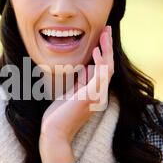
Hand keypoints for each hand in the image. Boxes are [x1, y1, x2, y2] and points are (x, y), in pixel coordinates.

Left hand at [40, 25, 113, 143]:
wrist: (54, 133)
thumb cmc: (59, 116)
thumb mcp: (71, 93)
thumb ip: (80, 82)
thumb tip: (87, 67)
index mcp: (94, 92)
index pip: (103, 69)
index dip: (104, 52)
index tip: (102, 37)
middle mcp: (98, 94)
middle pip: (108, 65)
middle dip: (107, 46)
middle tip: (107, 29)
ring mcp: (96, 96)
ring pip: (107, 68)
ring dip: (106, 50)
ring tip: (104, 34)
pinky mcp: (89, 97)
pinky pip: (99, 76)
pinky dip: (99, 62)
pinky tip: (96, 50)